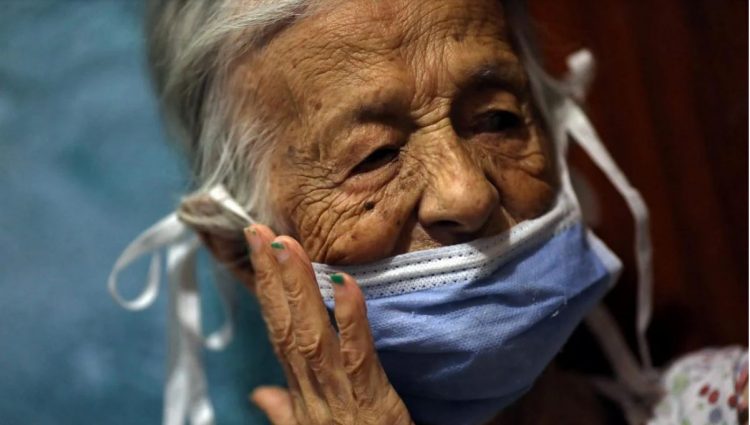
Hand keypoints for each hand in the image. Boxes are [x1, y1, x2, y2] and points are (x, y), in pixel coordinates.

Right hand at [244, 224, 413, 424]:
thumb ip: (287, 412)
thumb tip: (261, 393)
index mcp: (304, 394)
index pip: (278, 332)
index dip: (265, 290)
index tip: (257, 247)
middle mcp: (313, 394)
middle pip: (287, 328)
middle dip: (271, 277)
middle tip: (260, 230)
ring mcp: (338, 400)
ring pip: (311, 337)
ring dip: (296, 288)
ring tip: (286, 245)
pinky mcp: (371, 405)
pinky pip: (358, 356)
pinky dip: (350, 318)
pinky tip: (346, 280)